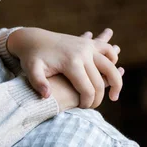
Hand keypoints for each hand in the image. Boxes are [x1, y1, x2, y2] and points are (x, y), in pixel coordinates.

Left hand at [8, 28, 123, 108]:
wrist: (32, 38)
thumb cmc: (31, 57)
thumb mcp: (31, 70)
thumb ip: (38, 83)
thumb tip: (46, 96)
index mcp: (71, 62)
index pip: (87, 89)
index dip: (87, 102)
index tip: (83, 108)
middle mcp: (82, 53)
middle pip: (99, 81)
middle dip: (98, 97)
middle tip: (93, 107)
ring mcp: (87, 46)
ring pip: (110, 66)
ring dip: (116, 81)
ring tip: (114, 95)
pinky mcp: (87, 42)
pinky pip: (107, 51)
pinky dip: (113, 61)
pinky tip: (112, 71)